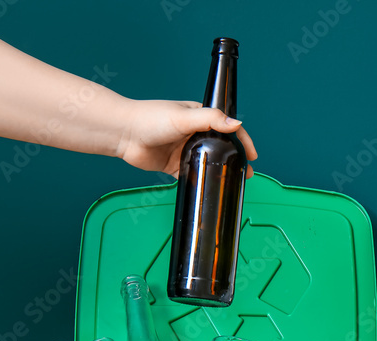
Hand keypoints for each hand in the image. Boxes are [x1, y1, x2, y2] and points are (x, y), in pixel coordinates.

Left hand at [117, 99, 257, 177]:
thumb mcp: (184, 116)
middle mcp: (193, 133)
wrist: (124, 133)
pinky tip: (209, 187)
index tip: (252, 154)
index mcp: (198, 117)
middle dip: (235, 159)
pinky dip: (200, 181)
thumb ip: (211, 119)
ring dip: (220, 171)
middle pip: (220, 147)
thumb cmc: (151, 118)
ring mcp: (184, 150)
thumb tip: (236, 123)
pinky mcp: (174, 165)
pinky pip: (191, 175)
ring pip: (207, 162)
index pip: (227, 127)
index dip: (242, 140)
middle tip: (247, 173)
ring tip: (233, 182)